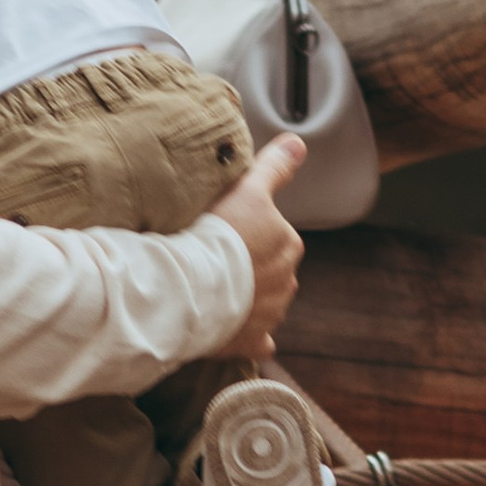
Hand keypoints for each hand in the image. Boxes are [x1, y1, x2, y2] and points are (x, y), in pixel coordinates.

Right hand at [211, 131, 306, 355]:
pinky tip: (226, 328)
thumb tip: (298, 143)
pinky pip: (255, 340)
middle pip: (269, 270)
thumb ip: (274, 167)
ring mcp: (271, 315)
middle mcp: (287, 282)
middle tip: (213, 260)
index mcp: (288, 245)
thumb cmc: (214, 235)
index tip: (222, 233)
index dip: (247, 233)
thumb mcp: (246, 189)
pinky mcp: (252, 341)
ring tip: (210, 289)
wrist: (187, 288)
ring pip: (261, 303)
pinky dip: (244, 335)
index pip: (274, 235)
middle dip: (247, 267)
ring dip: (242, 298)